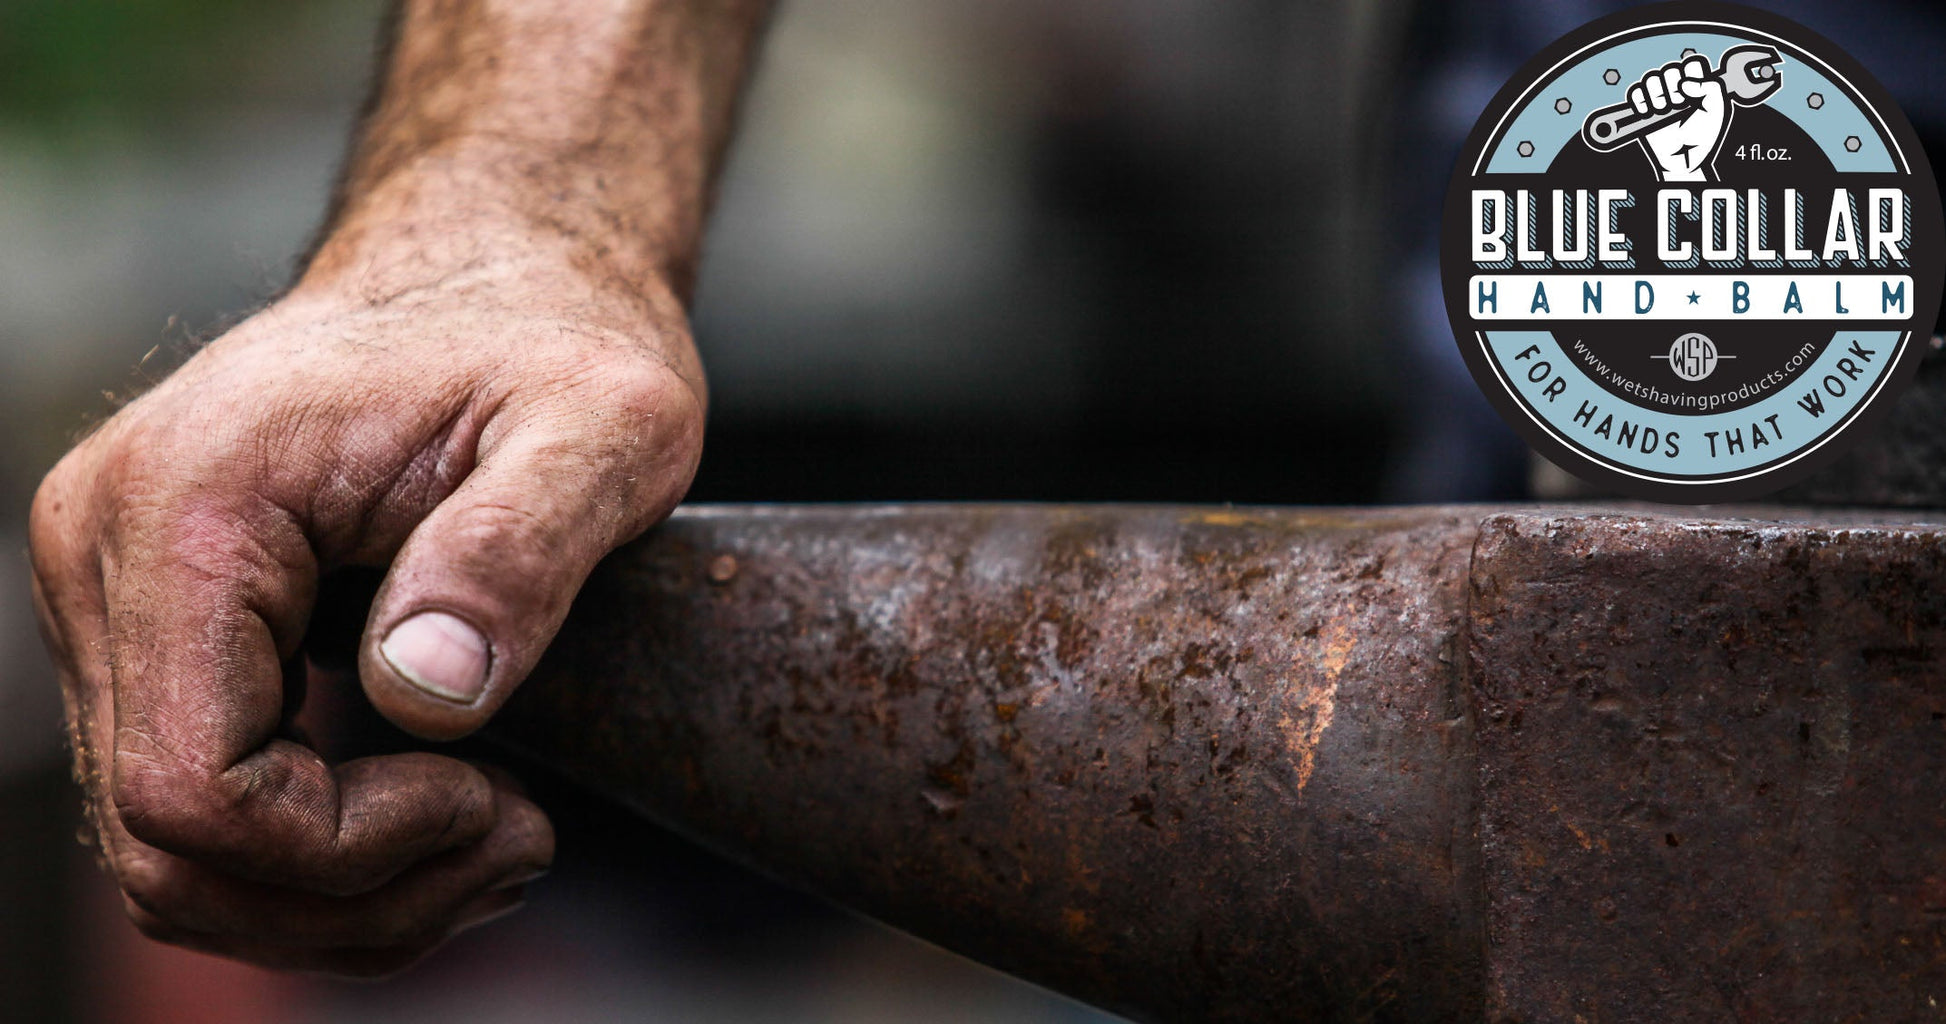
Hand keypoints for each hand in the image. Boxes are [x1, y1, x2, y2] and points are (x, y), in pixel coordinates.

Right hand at [29, 248, 703, 974]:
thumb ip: (518, 548)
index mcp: (191, 507)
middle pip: (169, 848)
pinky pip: (205, 797)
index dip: (348, 851)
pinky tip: (445, 812)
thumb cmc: (554, 329)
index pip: (196, 790)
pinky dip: (318, 852)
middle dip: (355, 894)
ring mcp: (120, 594)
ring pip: (177, 849)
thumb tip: (423, 694)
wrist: (499, 266)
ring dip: (342, 893)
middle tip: (516, 842)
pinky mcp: (163, 624)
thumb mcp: (603, 423)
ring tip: (499, 837)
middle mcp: (110, 556)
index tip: (499, 797)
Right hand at [1632, 55, 1727, 181]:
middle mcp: (1677, 87)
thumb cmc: (1702, 136)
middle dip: (1674, 88)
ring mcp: (1659, 96)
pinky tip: (1650, 113)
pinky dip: (1641, 102)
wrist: (1683, 157)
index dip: (1692, 75)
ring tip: (1665, 111)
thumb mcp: (1717, 111)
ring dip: (1658, 95)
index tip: (1695, 93)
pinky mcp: (1642, 107)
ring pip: (1651, 78)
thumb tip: (1686, 83)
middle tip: (1680, 105)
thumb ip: (1711, 89)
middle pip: (1669, 68)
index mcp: (1697, 84)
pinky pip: (1635, 92)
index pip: (1692, 63)